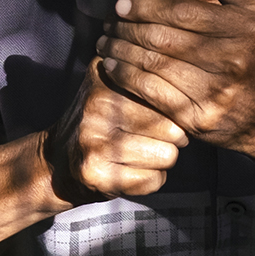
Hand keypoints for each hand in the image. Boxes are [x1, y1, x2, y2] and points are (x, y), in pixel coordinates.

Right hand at [42, 61, 185, 206]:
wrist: (57, 162)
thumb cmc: (102, 125)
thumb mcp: (117, 89)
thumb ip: (151, 80)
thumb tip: (198, 90)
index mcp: (106, 75)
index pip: (169, 95)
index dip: (175, 113)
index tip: (164, 118)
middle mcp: (97, 103)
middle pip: (173, 128)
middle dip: (172, 140)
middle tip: (150, 141)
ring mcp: (93, 138)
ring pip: (167, 156)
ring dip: (161, 161)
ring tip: (138, 155)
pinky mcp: (94, 171)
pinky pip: (153, 180)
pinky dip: (150, 180)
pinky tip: (129, 171)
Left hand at [94, 0, 254, 167]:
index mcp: (245, 29)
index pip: (183, 12)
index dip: (147, 6)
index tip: (121, 4)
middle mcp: (232, 59)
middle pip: (164, 38)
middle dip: (128, 28)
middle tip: (109, 23)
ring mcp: (215, 92)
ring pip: (153, 64)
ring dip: (121, 50)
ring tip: (105, 41)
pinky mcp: (198, 118)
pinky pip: (152, 92)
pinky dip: (126, 76)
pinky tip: (112, 66)